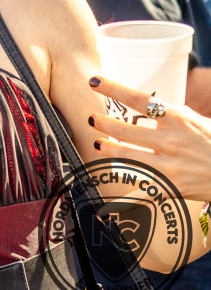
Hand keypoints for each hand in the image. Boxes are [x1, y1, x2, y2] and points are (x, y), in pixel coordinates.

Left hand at [89, 75, 210, 200]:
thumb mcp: (197, 121)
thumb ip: (171, 114)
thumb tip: (145, 104)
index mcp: (178, 119)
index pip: (138, 99)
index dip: (114, 89)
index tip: (94, 81)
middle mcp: (171, 141)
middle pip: (126, 130)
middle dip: (103, 123)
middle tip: (92, 119)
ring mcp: (170, 165)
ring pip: (128, 157)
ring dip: (109, 149)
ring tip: (100, 144)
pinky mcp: (172, 187)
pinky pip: (142, 194)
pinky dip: (122, 203)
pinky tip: (104, 208)